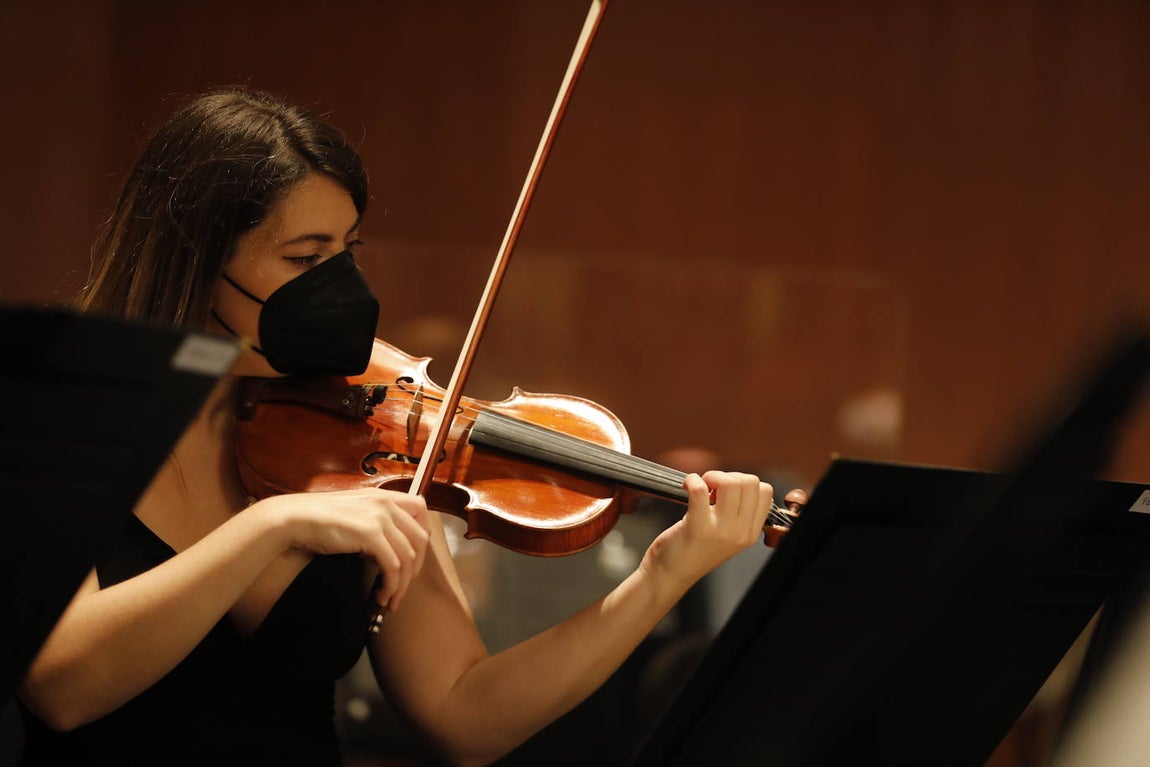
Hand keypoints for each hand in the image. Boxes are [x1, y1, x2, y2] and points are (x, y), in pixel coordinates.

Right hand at [255, 488, 430, 611]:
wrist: (295, 518)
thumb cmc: (319, 520)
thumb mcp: (355, 513)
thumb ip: (376, 523)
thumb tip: (391, 550)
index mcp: (385, 496)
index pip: (421, 512)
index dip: (421, 539)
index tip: (412, 560)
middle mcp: (386, 503)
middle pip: (420, 539)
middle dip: (415, 569)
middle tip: (402, 587)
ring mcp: (380, 517)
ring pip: (408, 557)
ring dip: (401, 584)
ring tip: (389, 599)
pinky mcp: (370, 534)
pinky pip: (393, 566)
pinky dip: (391, 585)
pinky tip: (380, 595)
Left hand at [641, 471, 773, 589]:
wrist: (670, 575)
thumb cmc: (693, 551)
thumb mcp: (727, 536)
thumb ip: (737, 513)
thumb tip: (734, 481)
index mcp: (750, 533)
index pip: (764, 491)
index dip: (743, 482)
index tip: (724, 492)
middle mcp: (740, 532)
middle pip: (749, 482)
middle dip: (727, 476)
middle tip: (710, 488)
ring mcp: (720, 530)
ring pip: (730, 482)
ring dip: (712, 477)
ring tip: (701, 488)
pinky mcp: (697, 526)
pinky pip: (699, 489)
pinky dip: (691, 480)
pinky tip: (686, 486)